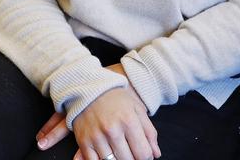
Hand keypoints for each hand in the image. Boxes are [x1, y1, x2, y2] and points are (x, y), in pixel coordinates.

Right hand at [34, 65, 160, 159]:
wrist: (88, 87)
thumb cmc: (116, 98)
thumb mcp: (137, 109)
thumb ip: (149, 132)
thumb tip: (156, 154)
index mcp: (129, 121)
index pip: (143, 154)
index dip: (146, 157)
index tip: (144, 153)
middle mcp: (112, 130)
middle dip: (133, 159)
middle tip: (131, 151)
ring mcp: (96, 137)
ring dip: (118, 159)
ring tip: (119, 150)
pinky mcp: (83, 141)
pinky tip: (107, 154)